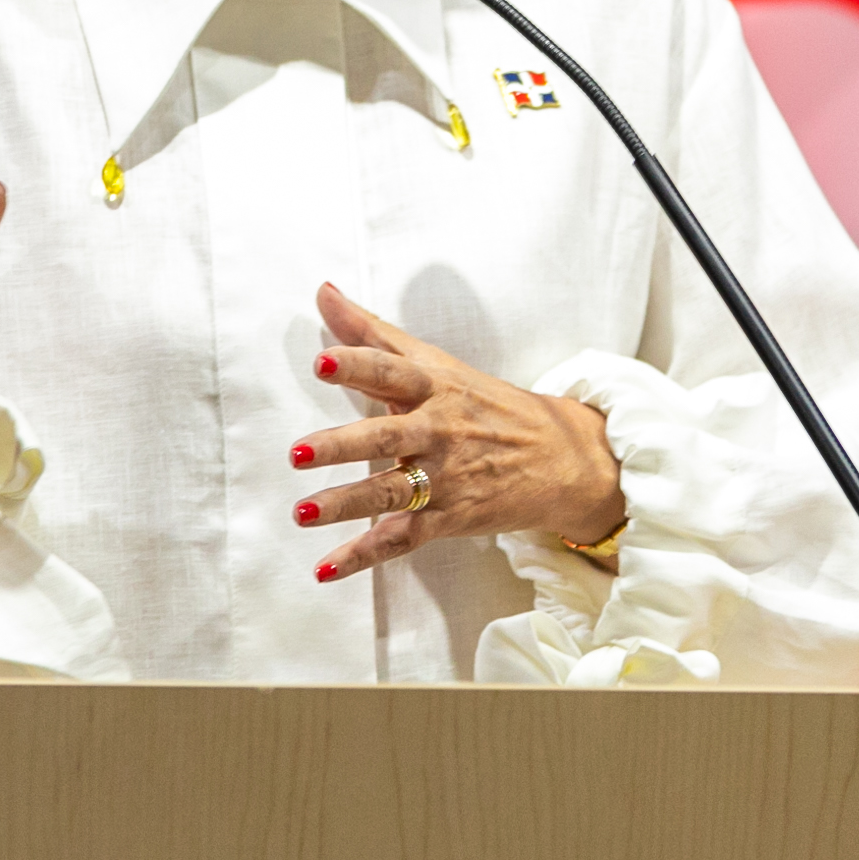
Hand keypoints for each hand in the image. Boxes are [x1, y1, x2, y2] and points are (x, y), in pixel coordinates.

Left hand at [294, 283, 624, 582]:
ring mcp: (445, 477)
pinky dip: (365, 555)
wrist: (561, 457)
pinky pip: (403, 538)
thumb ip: (372, 332)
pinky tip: (326, 567)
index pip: (391, 370)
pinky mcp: (450, 517)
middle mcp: (438, 430)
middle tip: (297, 454)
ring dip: (345, 504)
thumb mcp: (436, 362)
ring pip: (390, 491)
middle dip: (342, 445)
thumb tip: (322, 292)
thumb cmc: (485, 404)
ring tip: (301, 513)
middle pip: (386, 436)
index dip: (356, 365)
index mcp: (434, 386)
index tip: (321, 361)